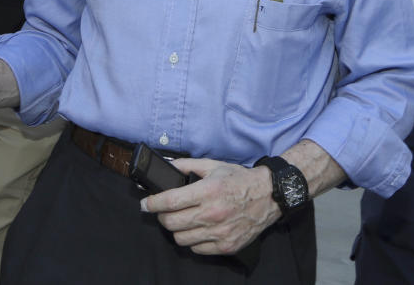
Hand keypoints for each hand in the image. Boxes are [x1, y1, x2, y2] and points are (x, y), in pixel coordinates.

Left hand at [141, 159, 278, 255]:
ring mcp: (220, 232)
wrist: (269, 196)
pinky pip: (197, 249)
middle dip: (161, 216)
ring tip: (180, 220)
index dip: (152, 204)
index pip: (170, 201)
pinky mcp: (227, 245)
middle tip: (163, 211)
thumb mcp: (212, 165)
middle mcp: (212, 213)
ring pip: (181, 239)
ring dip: (176, 229)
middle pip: (172, 222)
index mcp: (207, 191)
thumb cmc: (238, 179)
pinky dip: (192, 240)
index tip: (145, 204)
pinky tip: (196, 230)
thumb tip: (165, 165)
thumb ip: (186, 165)